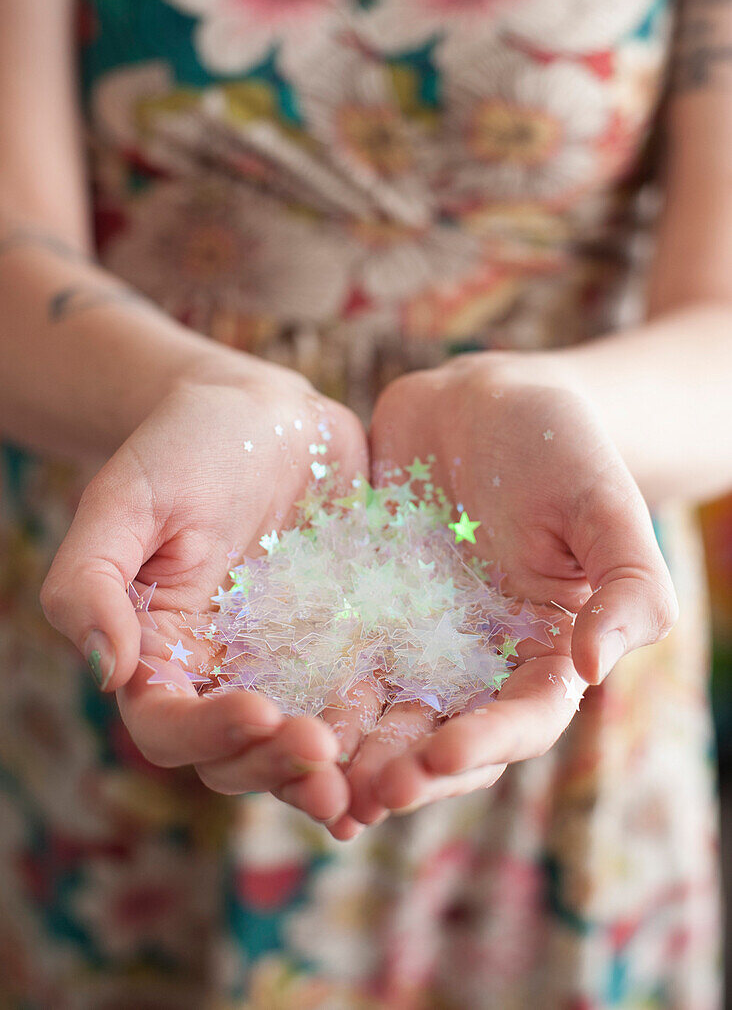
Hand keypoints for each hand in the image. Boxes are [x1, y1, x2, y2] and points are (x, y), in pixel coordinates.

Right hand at [41, 356, 367, 825]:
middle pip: (240, 756)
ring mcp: (289, 665)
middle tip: (323, 753)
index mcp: (162, 654)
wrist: (261, 413)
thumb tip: (109, 673)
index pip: (170, 726)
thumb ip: (90, 582)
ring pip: (305, 747)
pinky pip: (364, 701)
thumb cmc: (181, 447)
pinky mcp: (347, 644)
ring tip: (374, 784)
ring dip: (335, 774)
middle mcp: (224, 674)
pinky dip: (384, 734)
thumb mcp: (123, 499)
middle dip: (278, 767)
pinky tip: (418, 744)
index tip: (258, 711)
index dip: (208, 734)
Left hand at [327, 353, 677, 835]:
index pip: (521, 721)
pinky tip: (274, 716)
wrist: (481, 400)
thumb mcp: (604, 505)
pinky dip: (311, 696)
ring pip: (383, 716)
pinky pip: (335, 664)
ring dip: (351, 755)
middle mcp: (479, 663)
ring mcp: (418, 643)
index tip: (437, 755)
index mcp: (545, 653)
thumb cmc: (559, 446)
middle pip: (444, 738)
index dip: (484, 745)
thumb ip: (626, 585)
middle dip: (405, 772)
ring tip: (311, 774)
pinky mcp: (365, 615)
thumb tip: (595, 669)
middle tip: (361, 796)